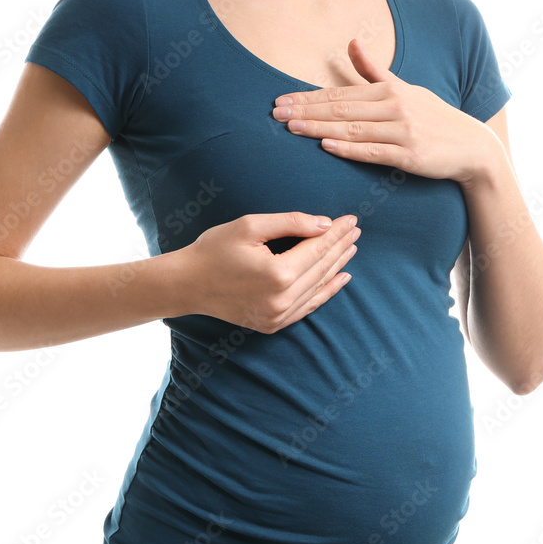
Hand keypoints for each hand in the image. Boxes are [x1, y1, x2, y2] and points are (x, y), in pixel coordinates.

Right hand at [181, 212, 360, 332]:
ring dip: (337, 266)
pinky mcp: (273, 324)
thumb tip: (325, 224)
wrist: (187, 285)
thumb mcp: (250, 226)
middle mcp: (282, 299)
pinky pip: (308, 307)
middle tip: (356, 230)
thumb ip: (291, 223)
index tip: (351, 219)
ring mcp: (278, 316)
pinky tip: (340, 278)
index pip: (317, 248)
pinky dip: (326, 291)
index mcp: (278, 274)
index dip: (336, 232)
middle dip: (340, 246)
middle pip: (322, 268)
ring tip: (351, 249)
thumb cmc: (214, 250)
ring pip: (319, 288)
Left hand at [271, 38, 498, 185]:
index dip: (308, 97)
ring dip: (319, 128)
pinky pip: (373, 152)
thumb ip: (374, 70)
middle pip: (341, 109)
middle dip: (305, 111)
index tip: (280, 100)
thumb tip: (351, 42)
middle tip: (275, 113)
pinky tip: (326, 145)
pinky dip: (349, 148)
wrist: (472, 147)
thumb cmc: (434, 118)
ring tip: (291, 128)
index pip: (339, 94)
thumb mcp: (405, 88)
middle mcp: (394, 107)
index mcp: (389, 90)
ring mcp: (402, 131)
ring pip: (353, 129)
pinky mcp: (409, 155)